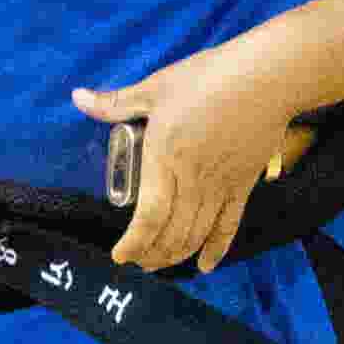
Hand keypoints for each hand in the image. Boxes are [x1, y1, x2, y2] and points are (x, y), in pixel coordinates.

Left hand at [74, 35, 302, 274]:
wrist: (265, 78)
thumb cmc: (208, 78)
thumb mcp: (155, 87)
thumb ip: (116, 102)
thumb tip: (77, 97)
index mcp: (165, 158)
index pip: (149, 217)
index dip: (134, 243)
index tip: (120, 256)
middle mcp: (193, 180)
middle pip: (171, 233)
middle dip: (150, 255)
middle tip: (136, 261)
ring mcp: (221, 186)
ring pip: (196, 234)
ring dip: (175, 255)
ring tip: (158, 264)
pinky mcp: (243, 185)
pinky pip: (228, 226)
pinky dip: (215, 250)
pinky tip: (204, 266)